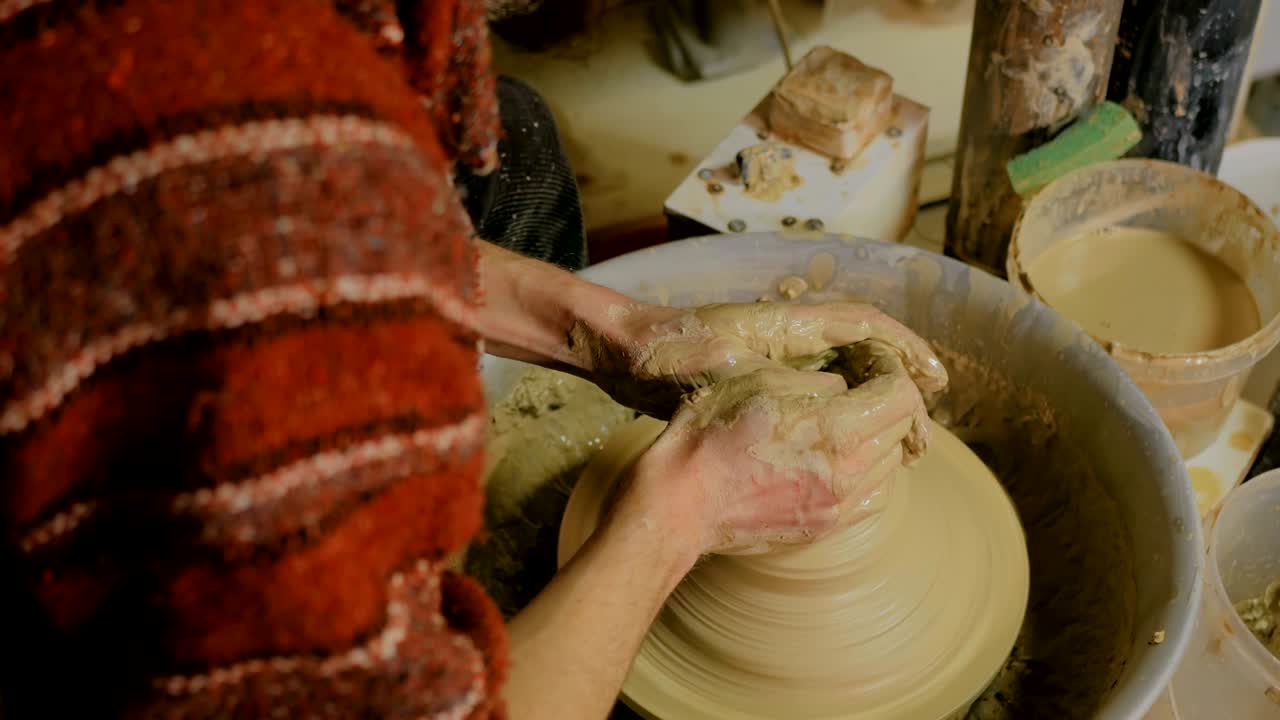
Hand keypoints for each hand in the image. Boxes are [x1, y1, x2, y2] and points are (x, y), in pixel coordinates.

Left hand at [572, 301, 946, 418]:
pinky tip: (857, 443)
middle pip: (865, 352)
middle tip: (924, 432)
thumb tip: (829, 391)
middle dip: (901, 386)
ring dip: (878, 403)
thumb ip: (770, 375)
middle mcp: (790, 333)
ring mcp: (778, 353)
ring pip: (848, 373)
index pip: (865, 325)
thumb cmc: (665, 355)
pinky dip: (848, 412)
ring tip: (903, 444)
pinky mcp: (765, 376)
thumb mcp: (720, 367)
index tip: (934, 379)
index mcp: (787, 323)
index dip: (905, 349)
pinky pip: (823, 389)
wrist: (623, 354)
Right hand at [621, 346, 927, 555]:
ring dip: (877, 441)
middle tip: (862, 390)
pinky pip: (870, 497)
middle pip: (900, 431)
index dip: (891, 373)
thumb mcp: (760, 381)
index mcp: (836, 429)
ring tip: (846, 424)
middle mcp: (848, 472)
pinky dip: (865, 474)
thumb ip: (817, 381)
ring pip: (889, 466)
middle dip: (887, 405)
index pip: (901, 397)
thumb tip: (849, 387)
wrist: (681, 501)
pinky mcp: (824, 528)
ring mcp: (837, 506)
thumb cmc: (711, 433)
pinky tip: (835, 460)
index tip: (874, 367)